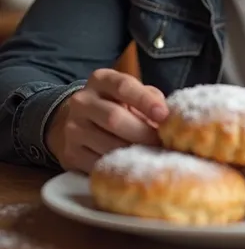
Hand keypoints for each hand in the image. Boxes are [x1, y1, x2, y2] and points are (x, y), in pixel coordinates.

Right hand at [45, 68, 168, 173]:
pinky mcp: (70, 154)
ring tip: (153, 158)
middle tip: (164, 144)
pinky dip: (119, 168)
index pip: (123, 86)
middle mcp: (82, 101)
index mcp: (101, 80)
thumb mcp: (129, 93)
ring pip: (107, 144)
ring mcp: (73, 128)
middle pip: (114, 118)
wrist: (72, 120)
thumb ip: (150, 98)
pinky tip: (133, 168)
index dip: (145, 101)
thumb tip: (170, 116)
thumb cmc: (114, 104)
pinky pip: (98, 164)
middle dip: (143, 133)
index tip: (164, 116)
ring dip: (134, 153)